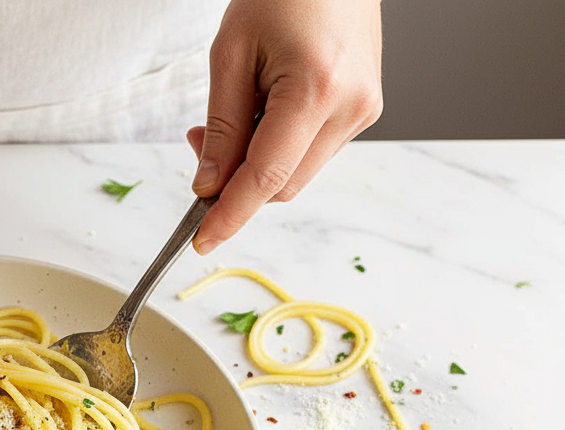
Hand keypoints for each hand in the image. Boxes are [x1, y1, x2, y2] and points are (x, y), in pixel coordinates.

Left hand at [188, 0, 382, 253]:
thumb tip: (208, 186)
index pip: (266, 176)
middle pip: (282, 184)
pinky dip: (281, 147)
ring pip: (297, 173)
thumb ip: (221, 127)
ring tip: (239, 108)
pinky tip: (268, 107)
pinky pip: (312, 151)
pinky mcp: (366, 109)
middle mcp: (351, 107)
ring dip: (258, 163)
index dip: (229, 215)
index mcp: (316, 89)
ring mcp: (365, 110)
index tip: (200, 241)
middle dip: (235, 181)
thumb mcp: (231, 53)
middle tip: (199, 142)